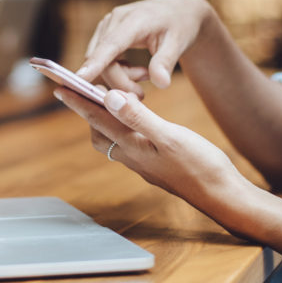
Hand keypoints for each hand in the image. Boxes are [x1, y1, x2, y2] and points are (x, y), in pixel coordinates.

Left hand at [55, 86, 257, 229]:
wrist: (222, 195)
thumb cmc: (200, 166)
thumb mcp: (170, 137)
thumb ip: (138, 118)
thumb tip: (109, 98)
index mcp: (133, 147)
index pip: (97, 119)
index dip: (78, 101)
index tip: (59, 86)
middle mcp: (133, 157)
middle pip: (99, 132)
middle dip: (88, 110)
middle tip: (85, 89)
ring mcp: (144, 162)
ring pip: (114, 139)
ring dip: (108, 119)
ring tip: (111, 99)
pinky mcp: (156, 164)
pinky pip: (130, 143)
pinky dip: (126, 126)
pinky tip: (138, 119)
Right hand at [76, 0, 214, 96]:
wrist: (177, 11)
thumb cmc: (179, 27)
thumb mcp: (178, 44)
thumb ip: (166, 63)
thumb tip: (161, 84)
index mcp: (135, 20)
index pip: (111, 44)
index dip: (96, 62)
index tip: (80, 79)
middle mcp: (115, 19)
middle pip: (104, 60)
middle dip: (121, 83)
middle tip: (142, 93)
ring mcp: (106, 26)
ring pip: (101, 63)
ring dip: (121, 77)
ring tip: (146, 75)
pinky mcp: (104, 34)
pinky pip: (102, 60)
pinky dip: (118, 71)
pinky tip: (138, 70)